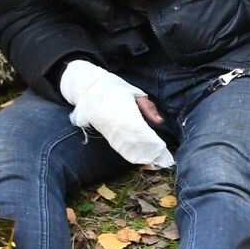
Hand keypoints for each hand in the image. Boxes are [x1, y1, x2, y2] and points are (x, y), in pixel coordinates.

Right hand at [59, 60, 173, 167]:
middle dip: (147, 150)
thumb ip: (147, 107)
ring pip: (124, 145)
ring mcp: (108, 128)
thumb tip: (160, 121)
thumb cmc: (115, 89)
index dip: (150, 140)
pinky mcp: (104, 132)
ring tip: (152, 160)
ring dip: (138, 153)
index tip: (161, 147)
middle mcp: (115, 122)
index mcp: (124, 109)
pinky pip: (117, 144)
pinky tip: (138, 157)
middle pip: (133, 140)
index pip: (139, 129)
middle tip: (161, 159)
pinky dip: (128, 151)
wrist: (88, 89)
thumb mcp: (134, 94)